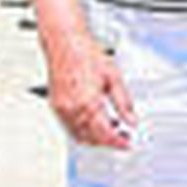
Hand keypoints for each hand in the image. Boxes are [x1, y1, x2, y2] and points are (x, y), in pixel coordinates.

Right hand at [46, 35, 135, 149]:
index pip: (105, 134)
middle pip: (92, 139)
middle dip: (108, 142)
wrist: (65, 43)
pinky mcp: (55, 106)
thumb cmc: (86, 54)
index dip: (118, 142)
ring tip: (111, 127)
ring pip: (79, 136)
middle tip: (122, 136)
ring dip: (95, 138)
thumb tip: (132, 120)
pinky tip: (94, 120)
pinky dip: (83, 130)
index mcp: (88, 103)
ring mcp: (62, 109)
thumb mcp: (114, 77)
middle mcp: (72, 110)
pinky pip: (69, 127)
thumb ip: (123, 103)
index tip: (127, 143)